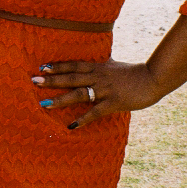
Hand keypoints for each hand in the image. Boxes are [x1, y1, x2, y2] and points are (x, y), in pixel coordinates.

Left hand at [31, 58, 163, 131]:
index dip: (58, 66)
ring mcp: (106, 90)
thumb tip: (99, 60)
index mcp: (99, 68)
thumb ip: (104, 64)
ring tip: (44, 105)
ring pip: (79, 94)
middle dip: (52, 80)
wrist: (153, 79)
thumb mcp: (115, 66)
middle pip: (71, 77)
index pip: (74, 65)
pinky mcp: (114, 102)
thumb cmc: (134, 73)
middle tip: (33, 81)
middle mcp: (99, 77)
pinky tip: (71, 126)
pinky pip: (95, 112)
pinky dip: (82, 119)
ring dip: (60, 99)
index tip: (41, 67)